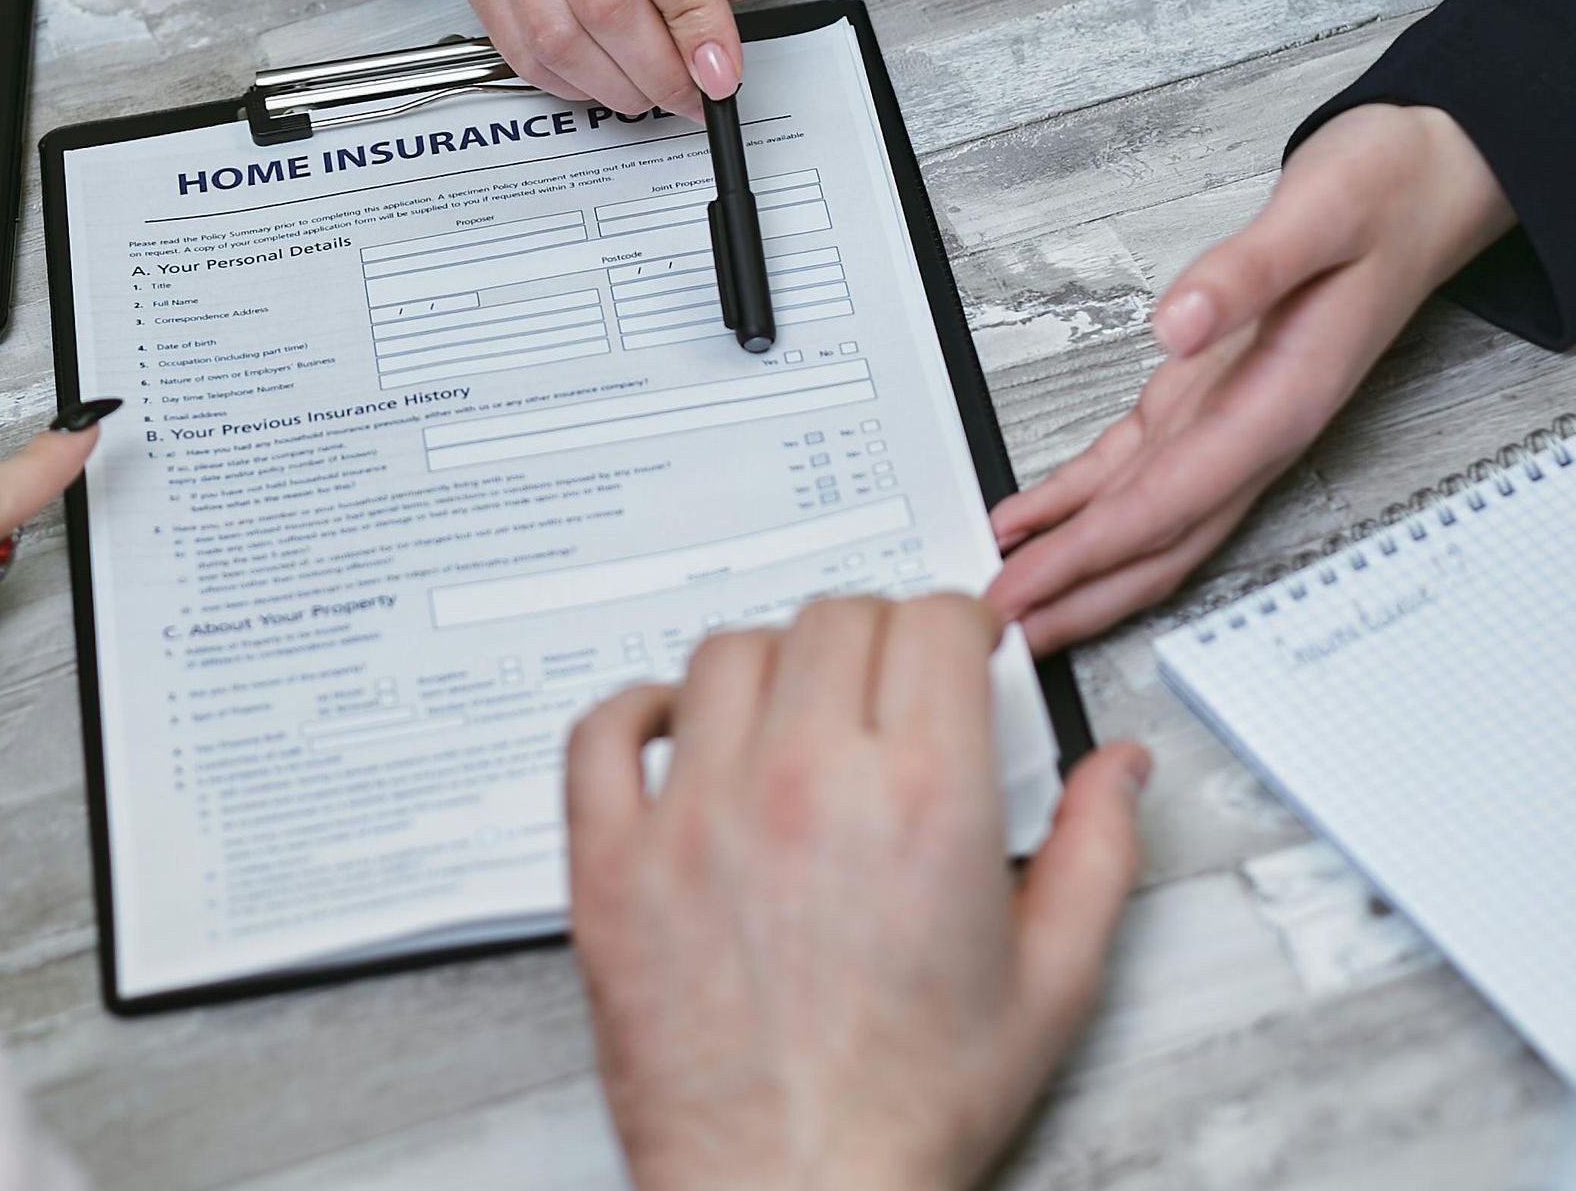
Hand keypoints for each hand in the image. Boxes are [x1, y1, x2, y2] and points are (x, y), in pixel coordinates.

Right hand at [446, 0, 762, 119]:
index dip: (692, 16)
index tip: (722, 63)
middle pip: (603, 0)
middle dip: (660, 67)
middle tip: (696, 91)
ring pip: (556, 36)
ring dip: (617, 85)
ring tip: (656, 92)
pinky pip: (519, 47)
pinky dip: (569, 82)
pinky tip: (605, 78)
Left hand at [567, 596, 1147, 1190]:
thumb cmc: (914, 1104)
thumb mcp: (1052, 984)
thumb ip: (1097, 851)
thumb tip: (1120, 765)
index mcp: (921, 797)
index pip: (931, 621)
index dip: (957, 622)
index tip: (958, 645)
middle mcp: (803, 780)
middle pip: (832, 620)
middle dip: (875, 635)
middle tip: (885, 683)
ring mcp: (695, 814)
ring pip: (725, 654)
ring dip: (769, 664)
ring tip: (791, 710)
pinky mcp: (614, 862)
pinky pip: (604, 732)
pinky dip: (636, 712)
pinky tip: (674, 731)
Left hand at [986, 104, 1515, 652]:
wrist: (1427, 187)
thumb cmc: (1382, 199)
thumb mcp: (1318, 215)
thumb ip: (1245, 273)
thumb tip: (1176, 325)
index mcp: (1280, 402)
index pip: (1169, 501)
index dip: (1090, 552)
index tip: (1030, 585)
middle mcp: (1255, 429)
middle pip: (1157, 541)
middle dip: (1077, 590)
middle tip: (1001, 625)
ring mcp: (1230, 419)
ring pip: (1146, 518)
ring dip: (1077, 562)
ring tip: (1010, 592)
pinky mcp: (1207, 395)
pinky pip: (1137, 467)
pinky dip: (1080, 497)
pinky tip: (1035, 517)